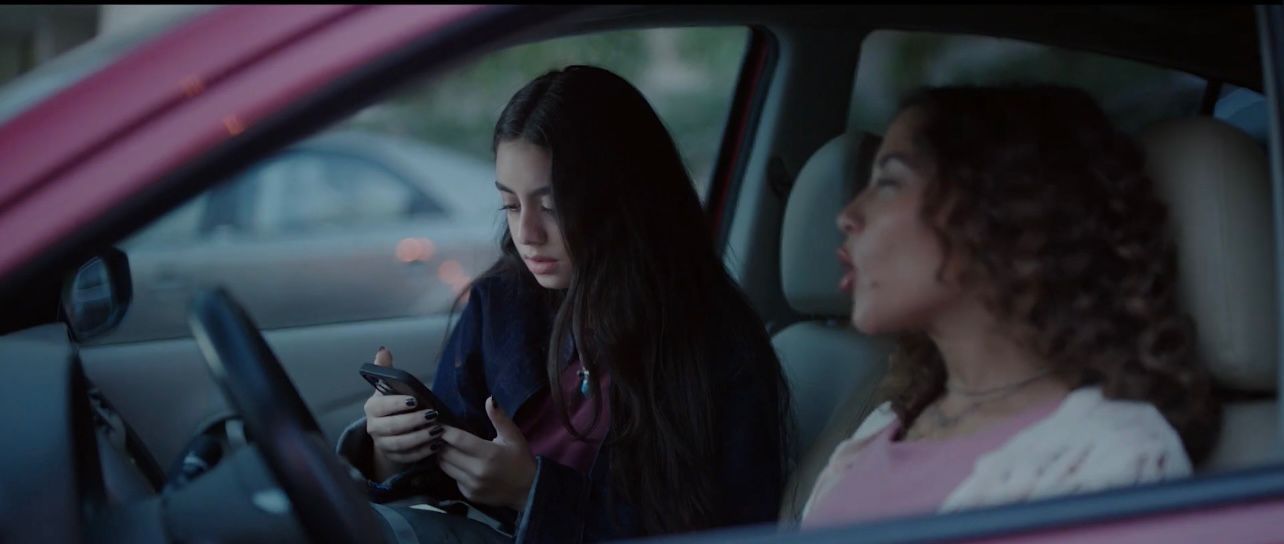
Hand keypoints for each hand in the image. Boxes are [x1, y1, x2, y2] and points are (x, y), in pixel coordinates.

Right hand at [363, 347, 441, 479]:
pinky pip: (408, 457)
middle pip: (392, 427)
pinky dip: (422, 452)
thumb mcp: (388, 387)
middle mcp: (373, 428)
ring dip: (420, 438)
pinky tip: (436, 445)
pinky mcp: (394, 457)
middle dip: (414, 422)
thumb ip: (386, 370)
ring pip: (401, 444)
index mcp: (372, 408)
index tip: (415, 400)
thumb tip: (383, 350)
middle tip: (433, 416)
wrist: (388, 431)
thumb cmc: (392, 404)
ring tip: (438, 431)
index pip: (382, 406)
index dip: (397, 404)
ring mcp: (382, 444)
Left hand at [436, 396, 535, 510]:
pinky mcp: (469, 495)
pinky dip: (452, 469)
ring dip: (443, 455)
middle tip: (438, 434)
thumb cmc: (521, 459)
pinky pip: (453, 478)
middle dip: (440, 443)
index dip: (445, 431)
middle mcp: (477, 471)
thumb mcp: (514, 436)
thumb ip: (499, 418)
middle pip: (446, 454)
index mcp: (488, 454)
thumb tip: (489, 399)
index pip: (457, 440)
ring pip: (445, 467)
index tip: (438, 424)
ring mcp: (471, 485)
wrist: (528, 490)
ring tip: (444, 446)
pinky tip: (458, 462)